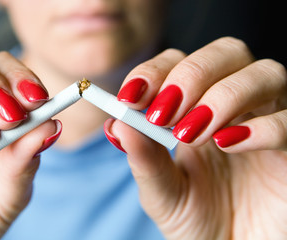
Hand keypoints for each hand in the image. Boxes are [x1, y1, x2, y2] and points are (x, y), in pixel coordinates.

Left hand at [106, 37, 286, 238]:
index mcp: (195, 108)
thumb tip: (117, 123)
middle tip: (164, 113)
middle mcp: (234, 106)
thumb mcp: (162, 192)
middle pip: (226, 52)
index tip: (130, 97)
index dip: (155, 72)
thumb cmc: (197, 221)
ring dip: (223, 95)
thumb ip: (144, 159)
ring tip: (192, 133)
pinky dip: (262, 128)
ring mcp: (268, 123)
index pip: (179, 63)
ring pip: (265, 73)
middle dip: (191, 74)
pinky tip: (228, 145)